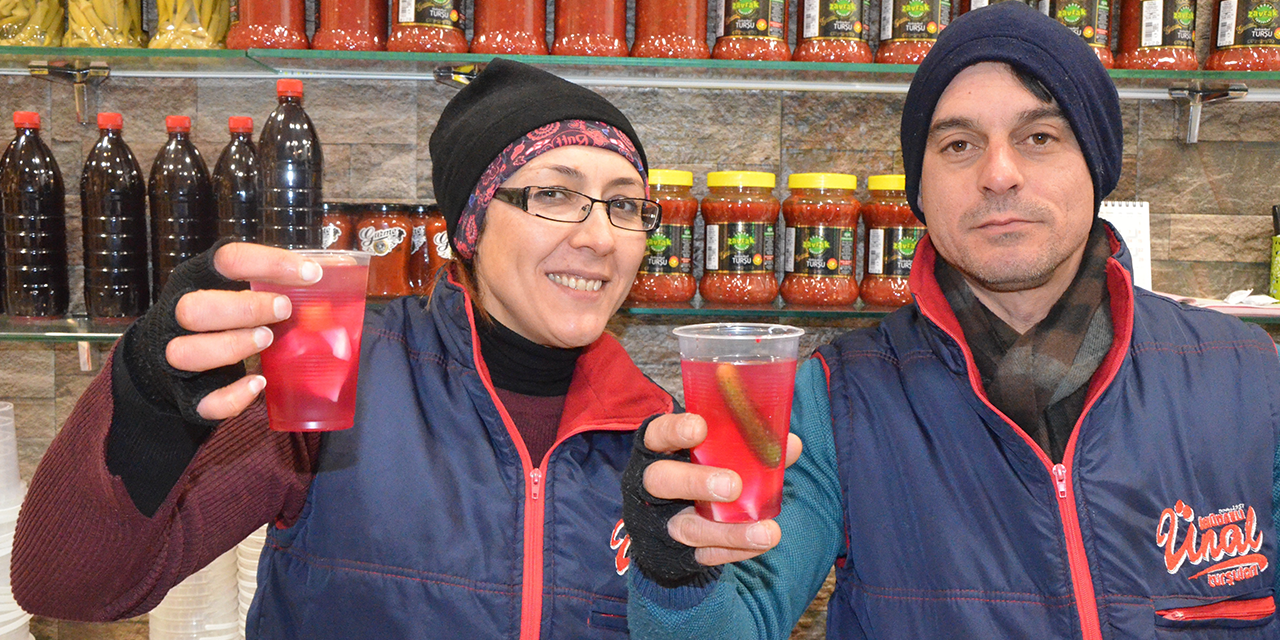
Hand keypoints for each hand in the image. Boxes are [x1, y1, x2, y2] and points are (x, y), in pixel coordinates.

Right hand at [165, 242, 322, 420]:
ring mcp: (175, 356)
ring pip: (185, 352)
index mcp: (198, 279)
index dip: (269, 263)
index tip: (311, 274)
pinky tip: (259, 383)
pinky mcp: (185, 395)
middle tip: (284, 310)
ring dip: (231, 346)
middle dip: (243, 309)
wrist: (174, 365)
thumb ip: (284, 283)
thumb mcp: (245, 292)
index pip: (227, 260)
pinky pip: (203, 400)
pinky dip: (232, 396)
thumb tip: (342, 268)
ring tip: (267, 340)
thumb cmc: (225, 319)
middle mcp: (177, 316)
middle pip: (192, 309)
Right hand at [641, 412, 802, 565]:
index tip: (700, 427)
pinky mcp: (674, 552)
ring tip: (767, 531)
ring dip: (728, 531)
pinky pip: (704, 554)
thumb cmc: (701, 470)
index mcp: (658, 450)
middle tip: (733, 486)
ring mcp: (660, 522)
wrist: (672, 521)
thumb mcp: (716, 453)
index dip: (674, 430)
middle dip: (695, 482)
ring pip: (686, 527)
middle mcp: (651, 485)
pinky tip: (760, 543)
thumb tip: (791, 444)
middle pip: (661, 480)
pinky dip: (734, 549)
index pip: (656, 434)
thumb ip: (749, 446)